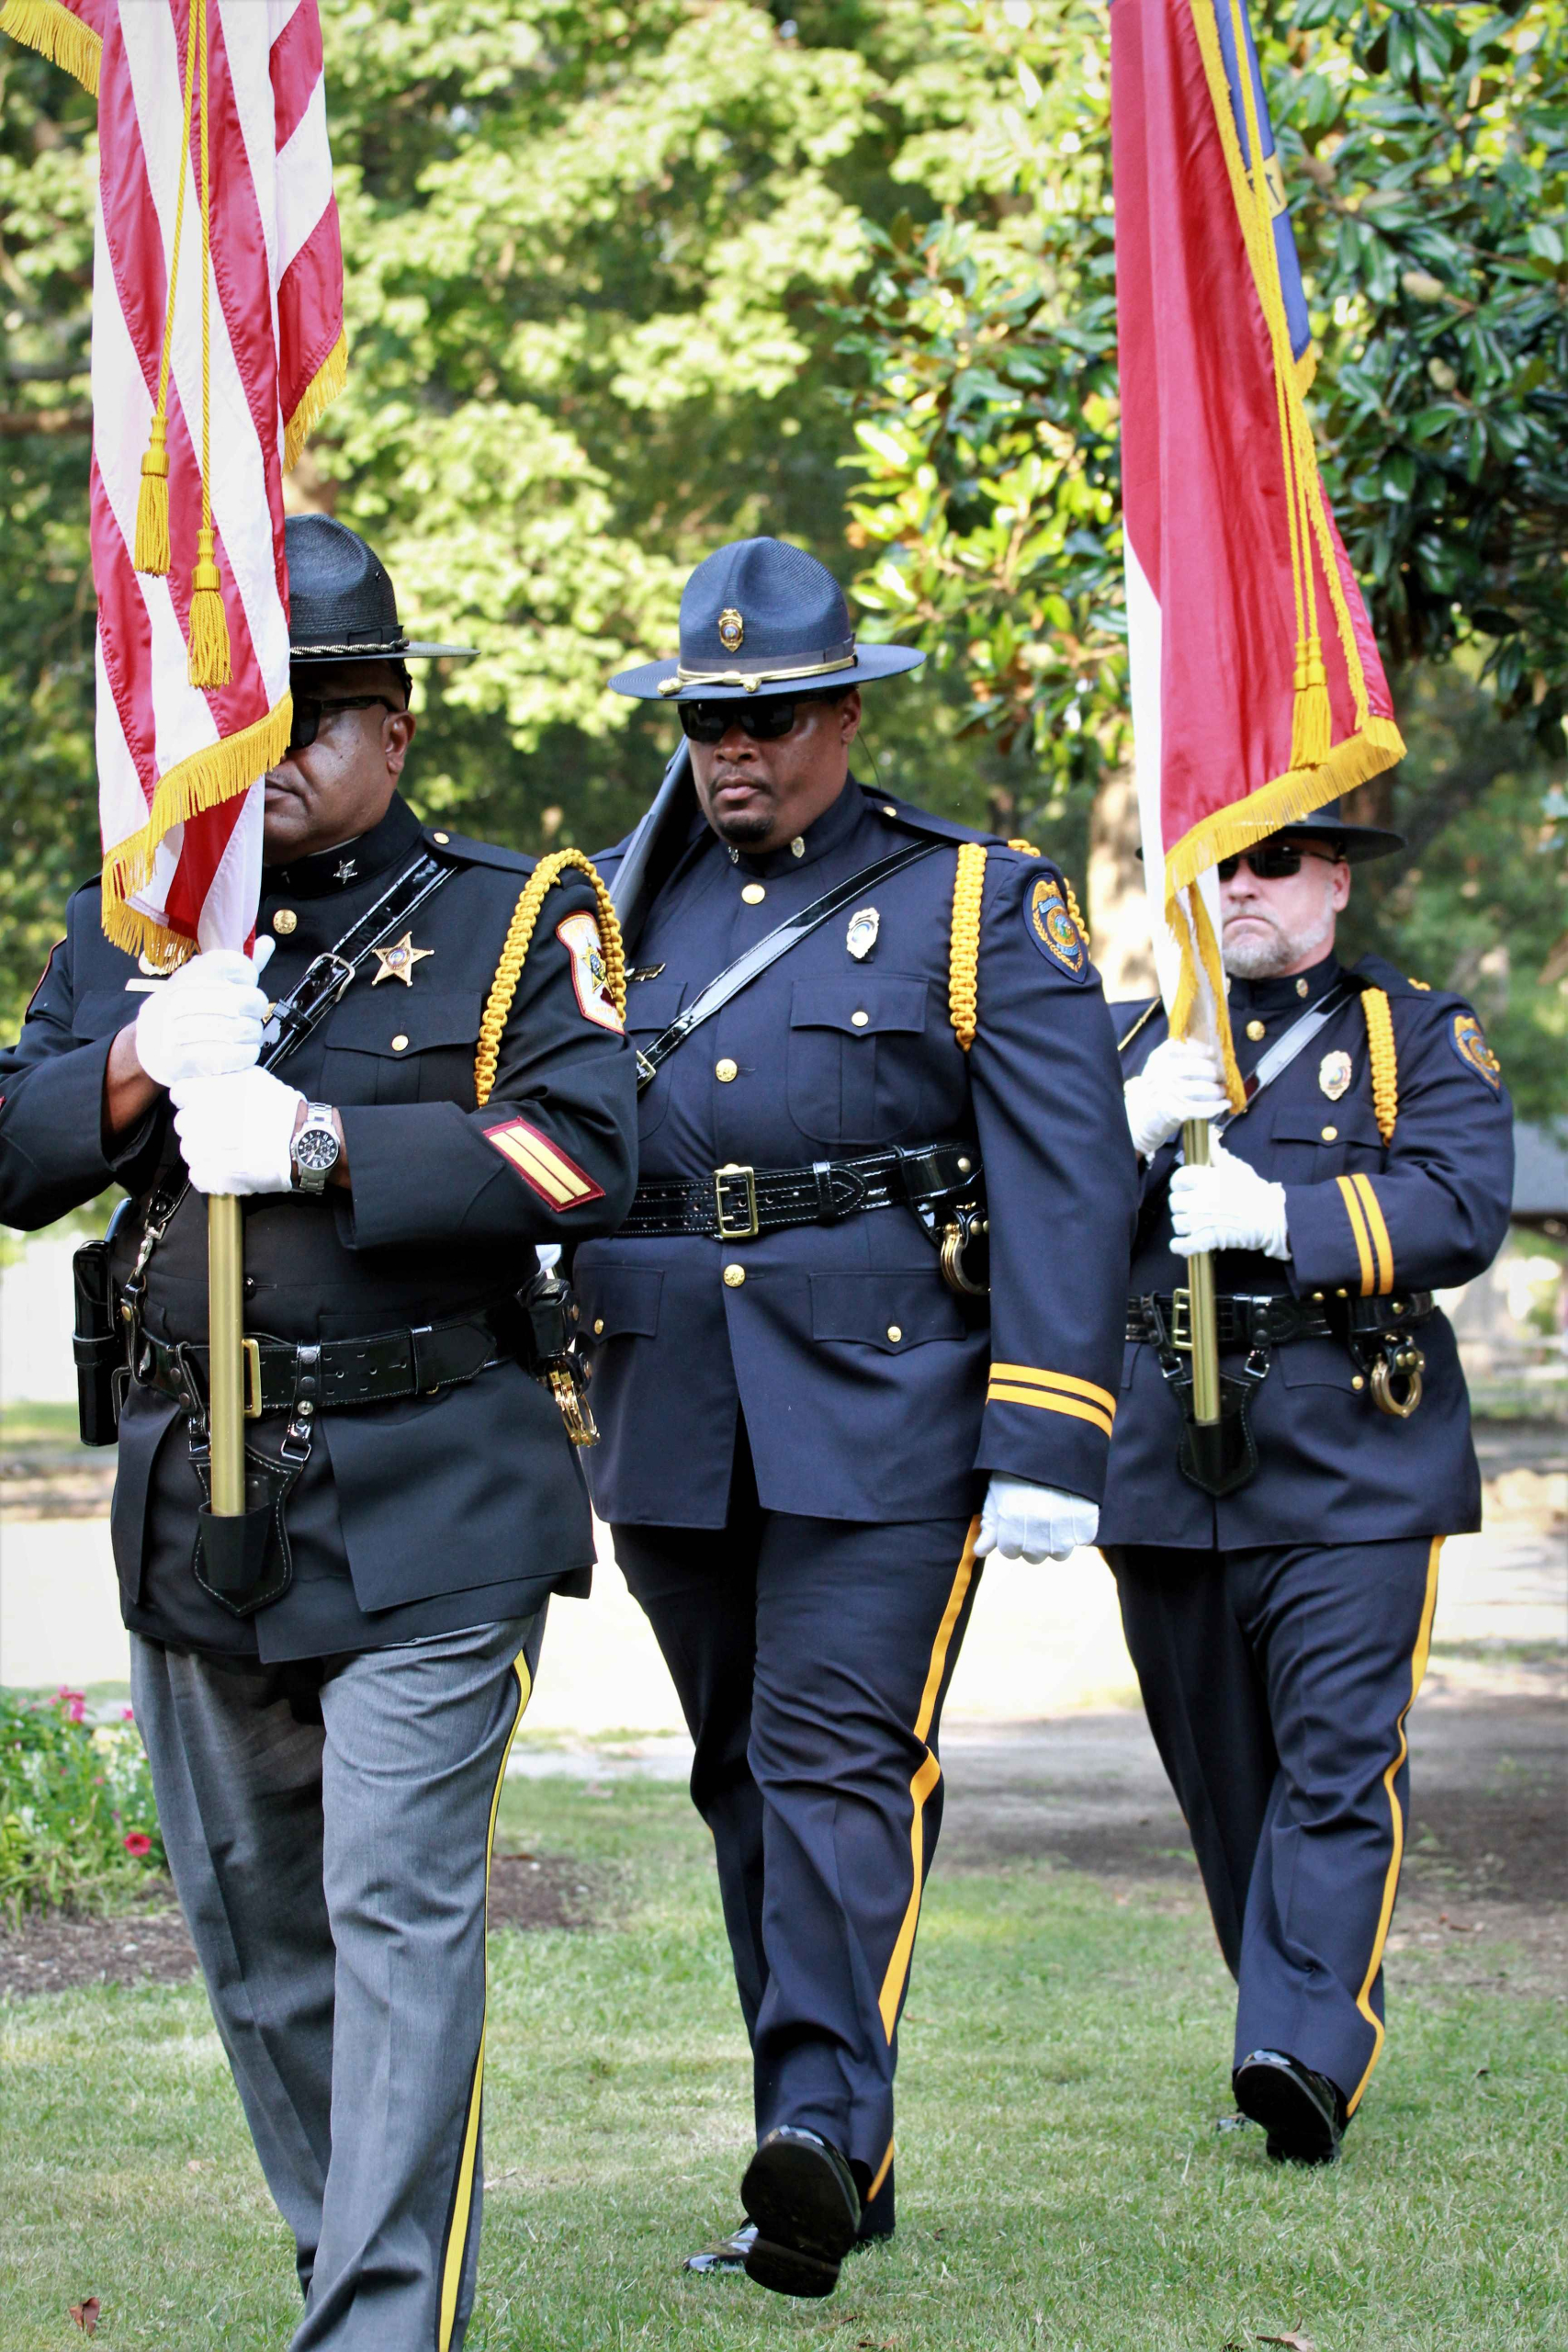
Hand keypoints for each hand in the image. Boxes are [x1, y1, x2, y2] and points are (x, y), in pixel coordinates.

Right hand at [134, 940, 274, 1086]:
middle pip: (243, 999)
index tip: (245, 989)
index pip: (233, 963)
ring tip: (246, 1042)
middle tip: (250, 1021)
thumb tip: (267, 942)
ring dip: (252, 1039)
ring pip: (239, 1030)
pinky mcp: (177, 1061)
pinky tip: (243, 1056)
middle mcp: (177, 998)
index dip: (249, 977)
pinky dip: (243, 1058)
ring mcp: (173, 1030)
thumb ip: (237, 969)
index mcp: (187, 975)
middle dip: (255, 1013)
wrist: (145, 1049)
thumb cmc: (184, 1013)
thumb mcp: (205, 985)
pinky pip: (225, 1057)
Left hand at [170, 1066, 303, 1195]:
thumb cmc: (283, 1110)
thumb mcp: (255, 1080)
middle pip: (182, 1123)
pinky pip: (198, 1175)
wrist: (307, 1143)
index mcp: (219, 1092)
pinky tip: (223, 1168)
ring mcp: (215, 1150)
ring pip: (188, 1150)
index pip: (181, 1093)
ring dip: (201, 1151)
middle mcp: (212, 1118)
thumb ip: (226, 1080)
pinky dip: (207, 1174)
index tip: (200, 1105)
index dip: (190, 1100)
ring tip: (221, 1152)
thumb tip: (206, 1082)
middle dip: (195, 1127)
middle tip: (214, 1131)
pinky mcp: (221, 1176)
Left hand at [975, 1474, 1099, 1562]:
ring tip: (1055, 1513)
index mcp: (1012, 1525)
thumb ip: (990, 1524)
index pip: (1009, 1552)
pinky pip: (1081, 1539)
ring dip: (1056, 1539)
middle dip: (1032, 1541)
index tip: (1016, 1519)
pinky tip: (1072, 1508)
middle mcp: (1037, 1535)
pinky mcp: (1086, 1526)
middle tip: (1037, 1514)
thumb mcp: (999, 1491)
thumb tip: (979, 1551)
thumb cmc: (1021, 1467)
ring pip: (1058, 1553)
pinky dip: (1079, 1528)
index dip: (1011, 1536)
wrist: (1058, 1444)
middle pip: (1034, 1557)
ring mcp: (1064, 1534)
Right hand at [1122, 1036, 1228, 1158]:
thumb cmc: (1156, 1090)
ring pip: (1205, 1088)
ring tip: (1222, 1091)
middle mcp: (1163, 1073)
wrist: (1140, 1118)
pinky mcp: (1175, 1111)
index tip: (1213, 1055)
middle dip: (1217, 1073)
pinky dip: (1217, 1107)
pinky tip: (1225, 1104)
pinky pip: (1203, 1108)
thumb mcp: (1158, 1066)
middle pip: (1202, 1068)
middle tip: (1222, 1077)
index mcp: (1159, 1058)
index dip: (1205, 1052)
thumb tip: (1210, 1050)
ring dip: (1219, 1091)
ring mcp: (1169, 1092)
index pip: (1189, 1049)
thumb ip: (1177, 1054)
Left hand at [1169, 1141, 1288, 1259]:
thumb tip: (1209, 1135)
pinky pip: (1183, 1245)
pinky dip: (1180, 1246)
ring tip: (1194, 1223)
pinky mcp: (1207, 1239)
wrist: (1271, 1217)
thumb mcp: (1236, 1167)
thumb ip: (1218, 1154)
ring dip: (1183, 1224)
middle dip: (1182, 1205)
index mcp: (1205, 1179)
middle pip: (1174, 1202)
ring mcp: (1201, 1221)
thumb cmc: (1255, 1191)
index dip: (1180, 1183)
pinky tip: (1179, 1244)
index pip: (1177, 1179)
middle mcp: (1199, 1199)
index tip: (1186, 1187)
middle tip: (1193, 1206)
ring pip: (1177, 1223)